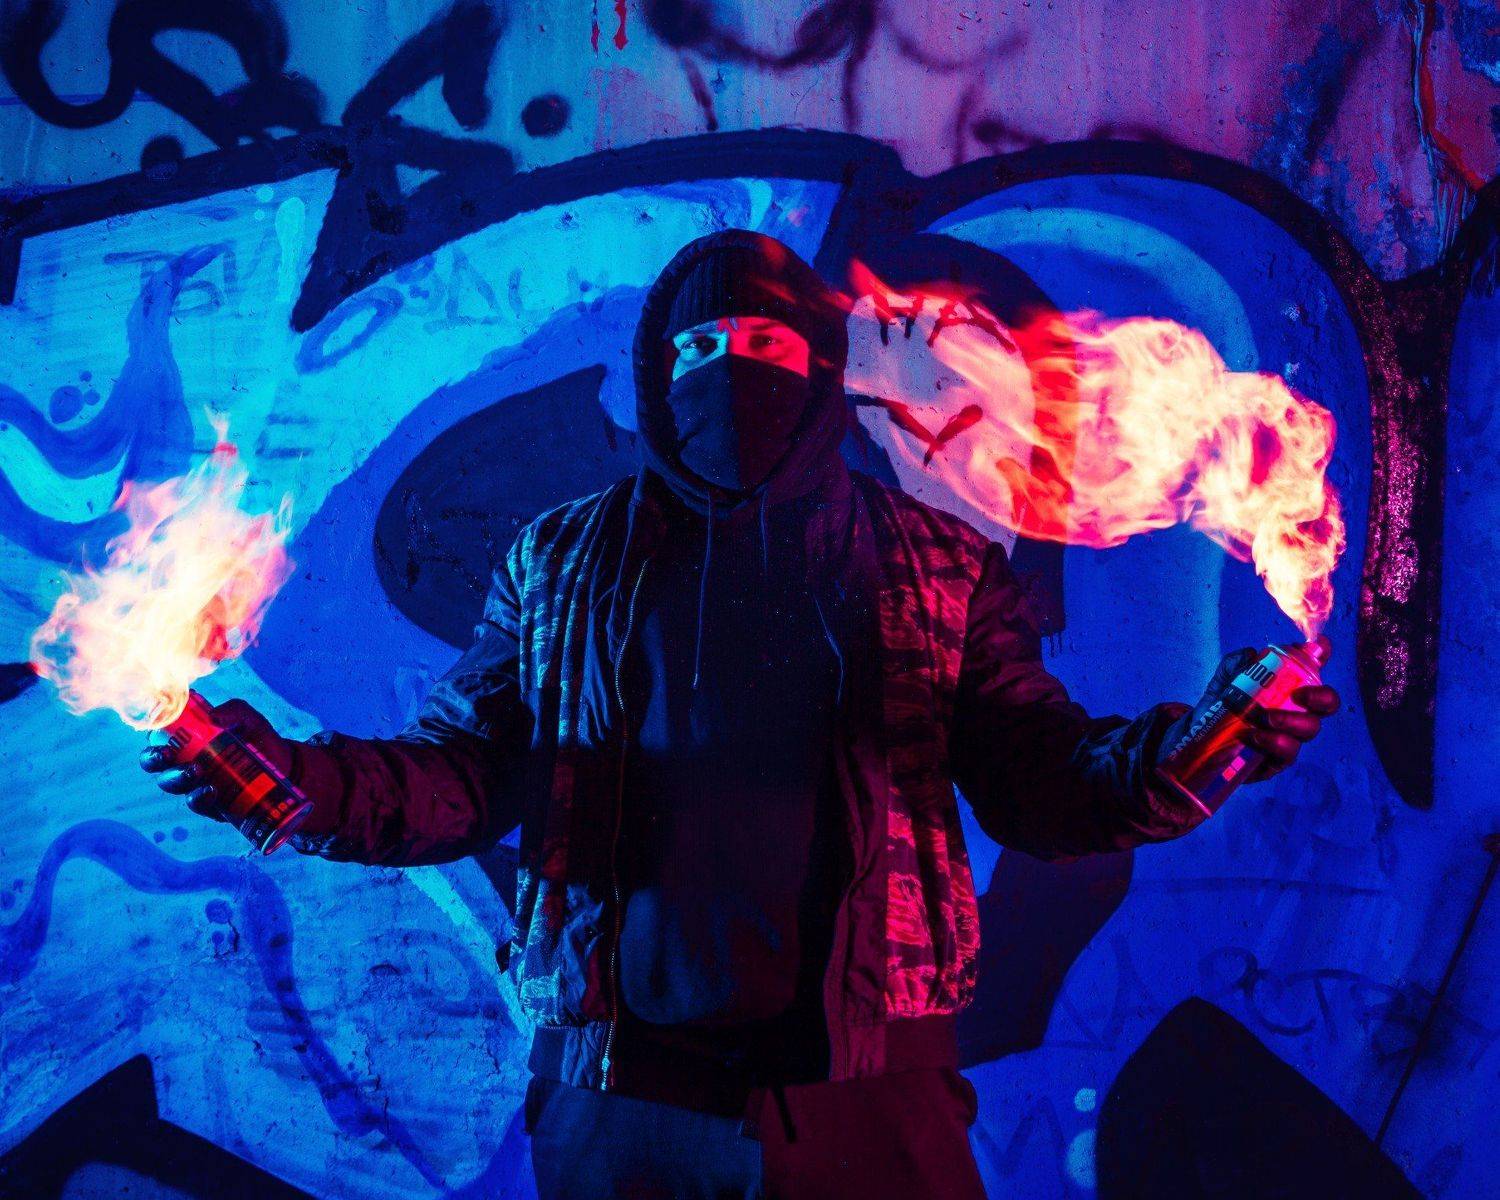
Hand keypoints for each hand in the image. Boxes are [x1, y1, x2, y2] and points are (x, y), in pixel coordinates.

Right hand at [139, 698, 291, 822]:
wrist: (283, 765)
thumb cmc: (257, 737)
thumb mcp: (249, 719)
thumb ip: (234, 710)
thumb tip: (214, 717)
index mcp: (186, 737)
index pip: (157, 735)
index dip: (150, 732)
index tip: (156, 731)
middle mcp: (183, 760)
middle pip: (154, 763)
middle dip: (155, 760)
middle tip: (168, 755)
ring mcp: (194, 783)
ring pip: (171, 784)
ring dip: (177, 777)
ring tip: (196, 771)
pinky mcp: (208, 802)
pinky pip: (195, 802)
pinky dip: (198, 797)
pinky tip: (211, 790)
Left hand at [1159, 636, 1340, 784]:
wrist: (1199, 741)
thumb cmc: (1221, 707)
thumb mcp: (1223, 683)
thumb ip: (1234, 666)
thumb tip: (1250, 654)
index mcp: (1287, 688)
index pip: (1312, 670)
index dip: (1321, 656)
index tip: (1320, 647)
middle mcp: (1296, 711)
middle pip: (1326, 704)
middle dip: (1320, 697)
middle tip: (1299, 695)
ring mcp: (1290, 737)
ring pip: (1310, 729)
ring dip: (1292, 721)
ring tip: (1266, 718)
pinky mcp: (1278, 761)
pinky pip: (1288, 754)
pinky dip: (1275, 742)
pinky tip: (1256, 736)